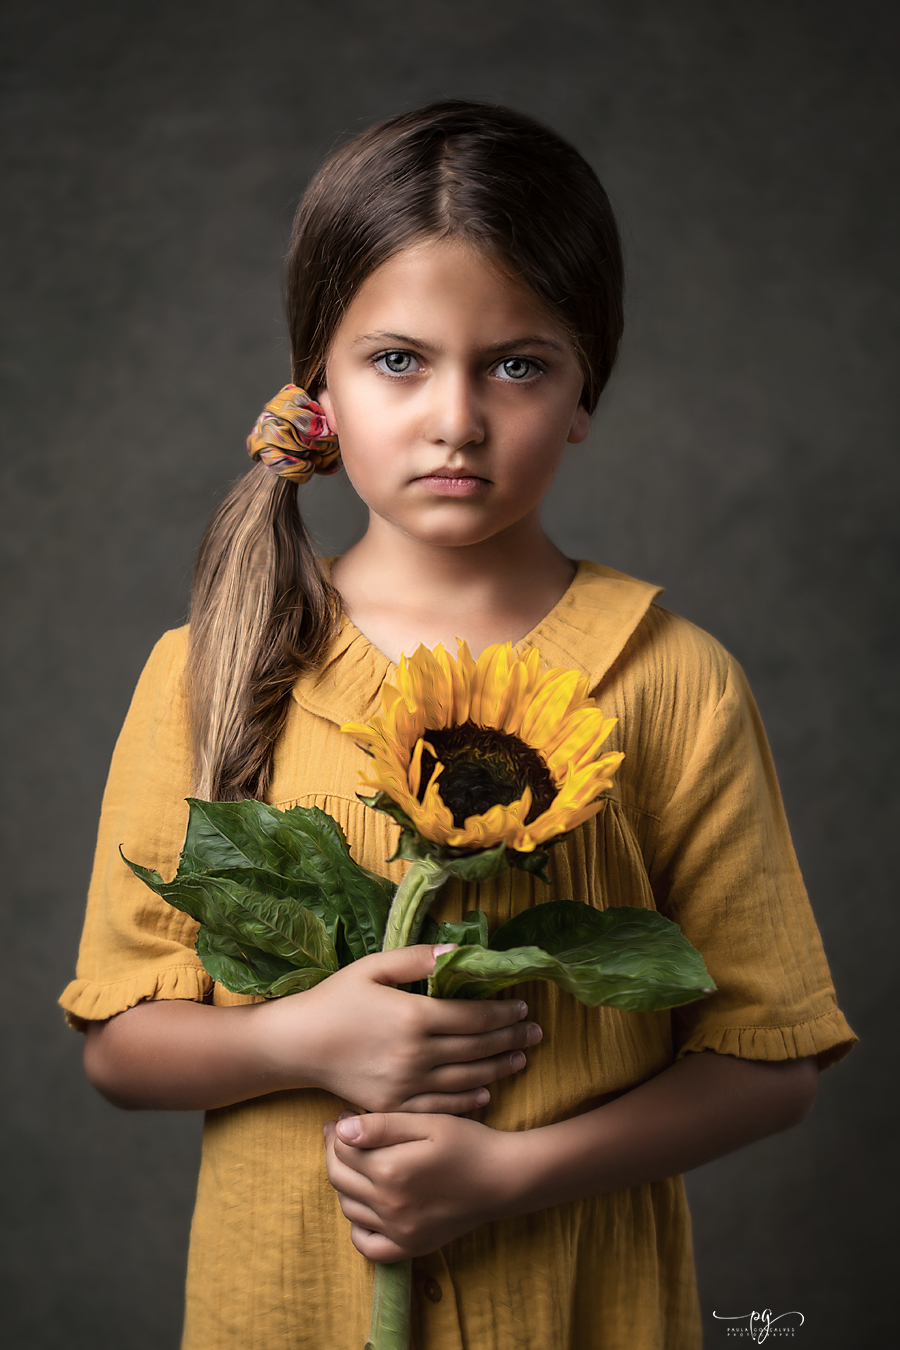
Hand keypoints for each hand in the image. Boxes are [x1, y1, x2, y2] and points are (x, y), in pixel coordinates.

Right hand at [258, 944, 541, 1113]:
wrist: (297, 1045)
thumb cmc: (334, 999)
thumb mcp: (373, 967)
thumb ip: (417, 959)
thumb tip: (457, 951)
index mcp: (414, 1016)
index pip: (474, 1017)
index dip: (504, 1013)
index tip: (523, 1007)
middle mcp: (416, 1054)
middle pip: (477, 1048)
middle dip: (511, 1038)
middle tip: (537, 1032)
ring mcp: (406, 1085)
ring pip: (466, 1079)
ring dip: (499, 1069)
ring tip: (522, 1058)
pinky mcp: (394, 1106)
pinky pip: (441, 1107)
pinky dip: (468, 1102)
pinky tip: (486, 1094)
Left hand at [324, 1110, 520, 1260]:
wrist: (502, 1179)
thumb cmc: (467, 1143)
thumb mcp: (427, 1122)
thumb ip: (382, 1126)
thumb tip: (341, 1128)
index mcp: (391, 1170)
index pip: (342, 1150)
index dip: (337, 1129)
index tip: (344, 1116)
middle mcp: (389, 1205)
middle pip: (339, 1179)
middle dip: (334, 1153)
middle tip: (341, 1134)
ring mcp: (398, 1231)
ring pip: (348, 1208)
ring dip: (344, 1183)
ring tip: (356, 1162)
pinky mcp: (410, 1247)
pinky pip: (368, 1245)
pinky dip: (358, 1227)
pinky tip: (366, 1206)